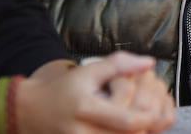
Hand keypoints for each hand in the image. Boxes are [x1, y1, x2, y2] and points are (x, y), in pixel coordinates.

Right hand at [17, 52, 174, 133]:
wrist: (33, 112)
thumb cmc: (64, 90)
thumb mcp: (88, 72)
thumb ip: (118, 65)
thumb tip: (149, 62)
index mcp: (86, 108)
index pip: (125, 121)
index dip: (147, 118)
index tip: (157, 110)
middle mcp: (84, 132)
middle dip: (146, 129)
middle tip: (154, 117)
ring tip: (143, 123)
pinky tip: (130, 130)